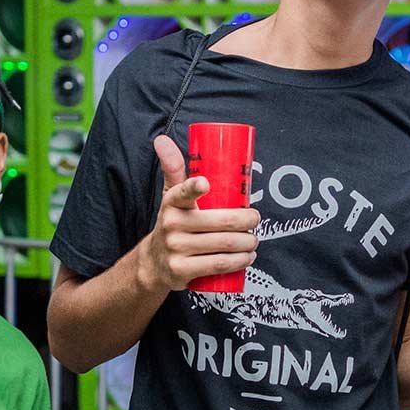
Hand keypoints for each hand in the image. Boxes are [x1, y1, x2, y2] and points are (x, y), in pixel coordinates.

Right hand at [139, 135, 259, 292]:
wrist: (154, 263)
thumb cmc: (172, 223)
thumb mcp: (170, 195)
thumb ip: (173, 168)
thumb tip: (162, 139)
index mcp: (172, 202)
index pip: (183, 191)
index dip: (194, 187)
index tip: (205, 184)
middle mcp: (172, 225)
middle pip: (221, 223)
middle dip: (247, 222)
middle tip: (255, 220)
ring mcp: (176, 249)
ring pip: (224, 245)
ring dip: (248, 243)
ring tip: (254, 240)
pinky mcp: (182, 270)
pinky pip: (218, 265)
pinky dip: (239, 261)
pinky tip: (247, 257)